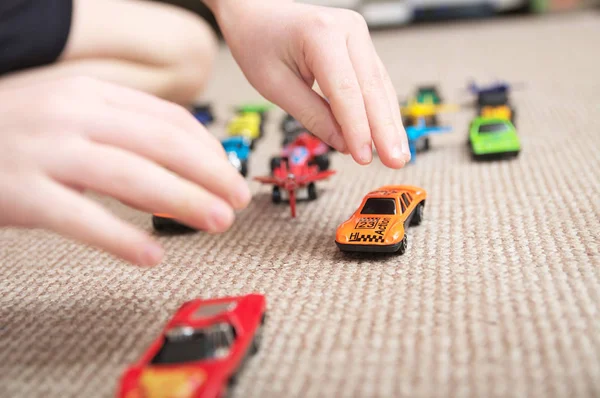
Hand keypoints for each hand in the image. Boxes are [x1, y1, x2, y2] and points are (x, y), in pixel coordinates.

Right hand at [0, 76, 249, 265]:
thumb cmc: (16, 131)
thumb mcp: (73, 116)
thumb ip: (124, 136)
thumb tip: (181, 170)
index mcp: (93, 95)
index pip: (170, 119)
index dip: (210, 151)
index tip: (230, 175)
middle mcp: (74, 115)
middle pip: (163, 144)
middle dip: (211, 175)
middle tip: (238, 201)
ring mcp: (48, 152)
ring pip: (133, 177)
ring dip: (184, 202)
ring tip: (215, 222)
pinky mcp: (23, 193)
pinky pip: (83, 219)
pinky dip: (123, 238)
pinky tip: (151, 255)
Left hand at [208, 0, 409, 166]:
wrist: (255, 10)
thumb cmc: (258, 42)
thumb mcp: (274, 85)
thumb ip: (311, 115)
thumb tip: (344, 144)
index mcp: (321, 34)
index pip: (346, 92)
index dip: (358, 129)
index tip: (364, 157)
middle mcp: (347, 29)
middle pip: (372, 88)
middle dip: (385, 130)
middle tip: (395, 162)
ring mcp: (357, 33)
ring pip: (380, 86)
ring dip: (390, 123)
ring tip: (399, 154)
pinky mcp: (360, 44)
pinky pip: (375, 81)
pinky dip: (382, 109)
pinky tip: (390, 133)